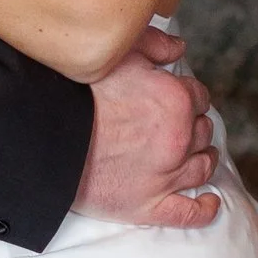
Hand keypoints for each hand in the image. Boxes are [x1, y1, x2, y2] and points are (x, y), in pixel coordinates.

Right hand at [72, 39, 218, 229]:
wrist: (48, 136)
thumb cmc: (77, 93)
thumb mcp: (118, 54)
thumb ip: (154, 44)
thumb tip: (179, 48)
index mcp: (175, 100)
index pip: (198, 96)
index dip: (189, 96)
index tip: (180, 99)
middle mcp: (179, 139)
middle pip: (202, 131)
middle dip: (195, 126)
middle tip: (184, 127)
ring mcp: (165, 176)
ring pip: (202, 168)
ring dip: (204, 160)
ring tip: (200, 157)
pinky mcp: (148, 205)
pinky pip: (188, 213)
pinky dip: (203, 209)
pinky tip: (209, 202)